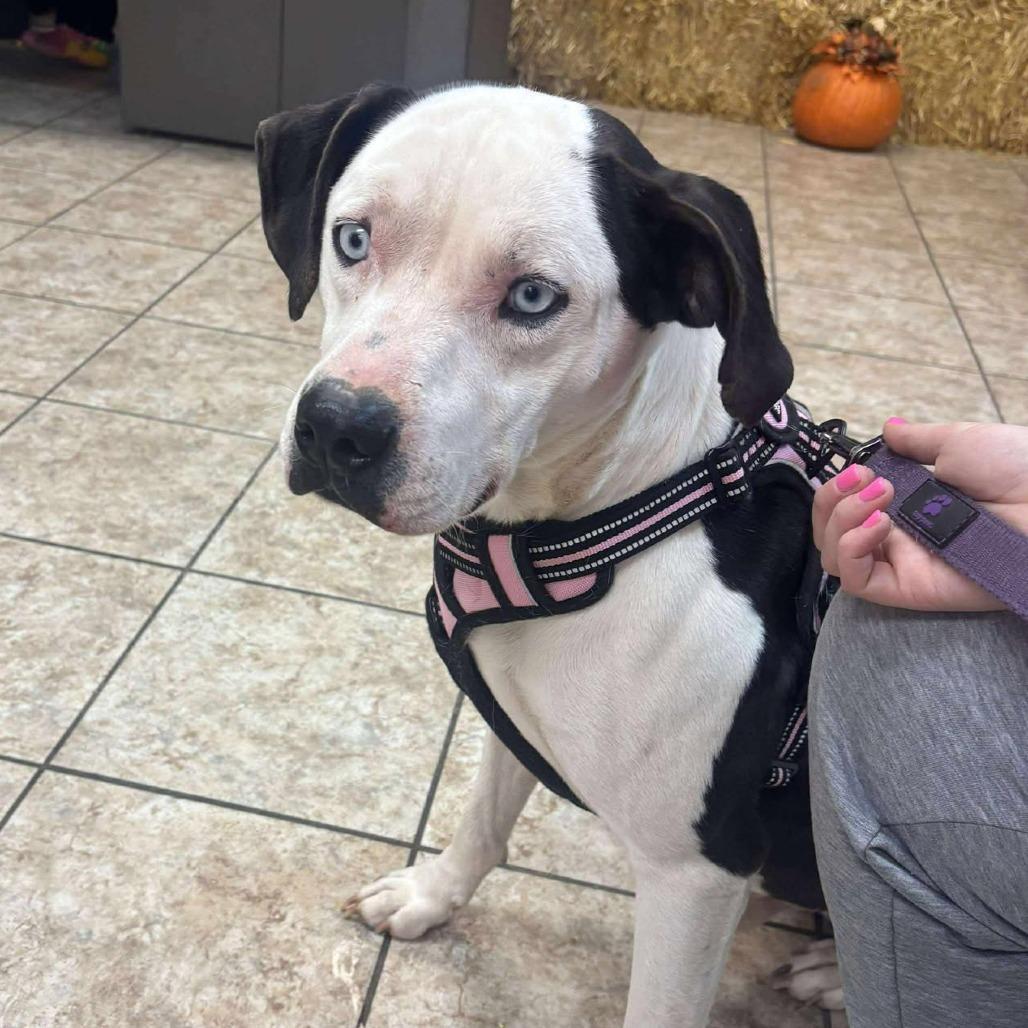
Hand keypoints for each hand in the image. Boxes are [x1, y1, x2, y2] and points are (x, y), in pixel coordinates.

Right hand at [812, 420, 1027, 612]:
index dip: (837, 489)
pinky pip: (857, 581)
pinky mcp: (907, 588)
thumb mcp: (959, 441)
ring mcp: (900, 564)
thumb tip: (890, 429)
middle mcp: (897, 538)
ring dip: (841, 521)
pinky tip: (878, 525)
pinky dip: (851, 549)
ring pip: (835, 558)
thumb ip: (918, 440)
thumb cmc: (1017, 470)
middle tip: (867, 480)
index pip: (845, 508)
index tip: (859, 469)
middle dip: (832, 500)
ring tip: (880, 498)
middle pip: (830, 533)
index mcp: (905, 505)